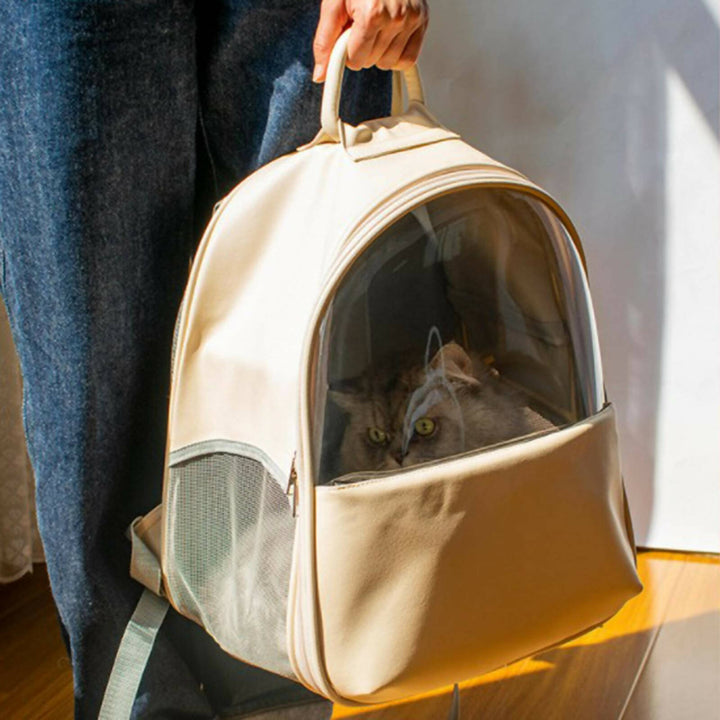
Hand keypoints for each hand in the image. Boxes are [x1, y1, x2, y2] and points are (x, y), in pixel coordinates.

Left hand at [312, 0, 428, 82]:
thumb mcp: (333, 4)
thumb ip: (324, 41)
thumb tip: (319, 76)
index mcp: (372, 13)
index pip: (355, 60)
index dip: (346, 51)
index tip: (347, 34)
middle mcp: (396, 17)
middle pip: (372, 62)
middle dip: (361, 49)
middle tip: (360, 26)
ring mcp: (413, 19)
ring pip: (389, 64)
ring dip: (378, 52)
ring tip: (375, 28)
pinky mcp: (423, 20)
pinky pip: (408, 60)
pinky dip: (396, 55)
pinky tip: (388, 38)